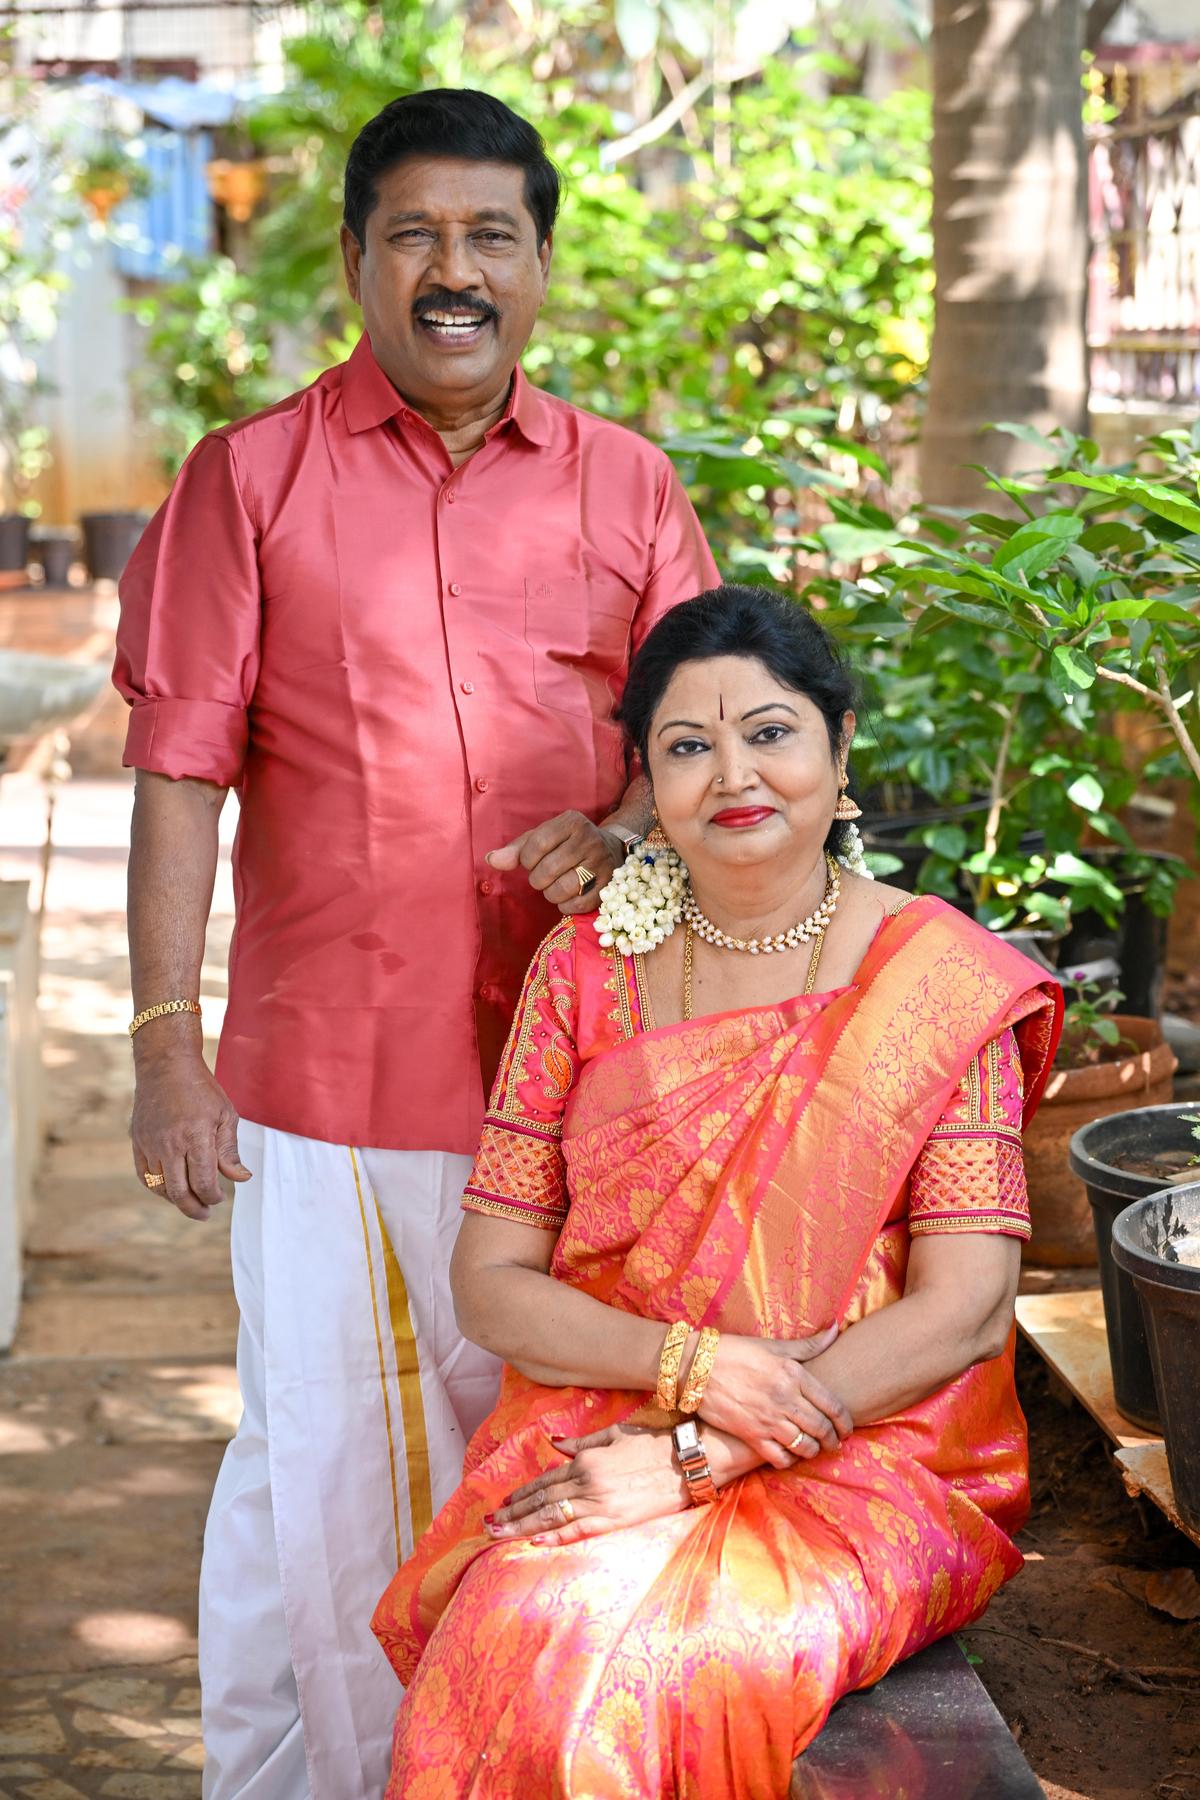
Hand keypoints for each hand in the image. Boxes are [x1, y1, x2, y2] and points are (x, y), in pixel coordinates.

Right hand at [131, 1048, 250, 1220]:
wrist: (166, 1065)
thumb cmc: (201, 1090)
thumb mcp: (225, 1115)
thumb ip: (230, 1151)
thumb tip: (241, 1178)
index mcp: (195, 1136)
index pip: (203, 1182)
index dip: (212, 1196)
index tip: (218, 1197)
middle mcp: (170, 1144)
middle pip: (179, 1192)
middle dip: (194, 1208)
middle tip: (205, 1213)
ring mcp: (150, 1144)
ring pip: (160, 1187)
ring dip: (176, 1199)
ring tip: (191, 1201)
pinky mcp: (137, 1141)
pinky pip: (145, 1176)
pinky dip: (157, 1188)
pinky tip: (170, 1189)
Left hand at [485, 1424, 688, 1545]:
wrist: (688, 1459)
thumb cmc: (652, 1444)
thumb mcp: (613, 1435)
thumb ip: (580, 1442)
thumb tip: (552, 1443)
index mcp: (586, 1460)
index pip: (545, 1481)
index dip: (520, 1493)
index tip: (501, 1503)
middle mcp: (587, 1482)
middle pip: (542, 1500)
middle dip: (512, 1513)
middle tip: (487, 1524)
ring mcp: (601, 1503)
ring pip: (552, 1517)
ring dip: (522, 1527)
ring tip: (499, 1535)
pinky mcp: (616, 1521)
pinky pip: (579, 1531)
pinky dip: (555, 1537)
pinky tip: (534, 1542)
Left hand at [487, 812, 627, 914]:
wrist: (610, 848)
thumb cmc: (567, 844)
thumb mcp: (543, 838)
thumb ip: (516, 850)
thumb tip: (491, 860)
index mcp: (572, 821)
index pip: (537, 844)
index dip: (527, 859)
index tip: (531, 861)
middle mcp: (590, 839)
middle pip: (547, 870)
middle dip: (538, 879)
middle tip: (545, 876)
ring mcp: (602, 863)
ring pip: (561, 889)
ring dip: (551, 893)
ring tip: (556, 885)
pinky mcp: (609, 886)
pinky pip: (576, 905)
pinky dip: (565, 905)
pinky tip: (568, 895)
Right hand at [696, 1327, 852, 1468]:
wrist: (696, 1367)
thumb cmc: (736, 1352)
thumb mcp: (773, 1345)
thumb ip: (808, 1344)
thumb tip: (837, 1329)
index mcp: (794, 1374)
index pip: (832, 1405)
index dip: (845, 1421)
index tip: (847, 1428)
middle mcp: (785, 1398)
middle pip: (821, 1428)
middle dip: (834, 1440)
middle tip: (835, 1443)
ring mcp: (768, 1419)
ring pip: (804, 1446)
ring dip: (814, 1451)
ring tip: (815, 1449)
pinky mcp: (751, 1434)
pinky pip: (779, 1457)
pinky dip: (789, 1460)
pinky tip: (790, 1455)